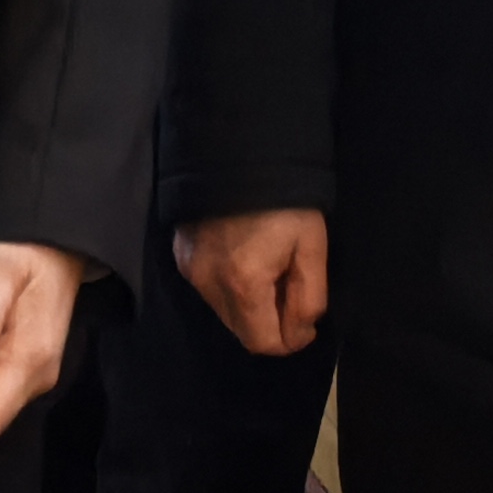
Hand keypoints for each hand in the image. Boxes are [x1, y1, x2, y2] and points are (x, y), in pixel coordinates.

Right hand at [180, 208, 328, 355]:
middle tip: (289, 288)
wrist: (240, 149)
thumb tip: (299, 334)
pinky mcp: (181, 255)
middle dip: (269, 323)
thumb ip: (308, 298)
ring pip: (224, 311)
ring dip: (249, 305)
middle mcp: (209, 285)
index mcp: (243, 285)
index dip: (289, 341)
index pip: (263, 343)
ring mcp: (191, 271)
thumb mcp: (311, 246)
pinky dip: (229, 286)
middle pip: (241, 331)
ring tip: (268, 269)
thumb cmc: (285, 200)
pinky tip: (244, 258)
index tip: (306, 322)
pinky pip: (209, 289)